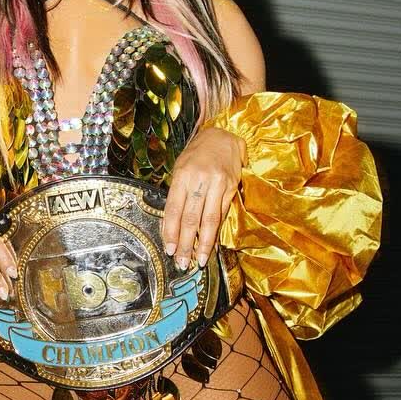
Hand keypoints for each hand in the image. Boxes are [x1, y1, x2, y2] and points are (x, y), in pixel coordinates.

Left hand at [162, 127, 244, 269]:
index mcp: (182, 176)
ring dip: (203, 243)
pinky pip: (222, 214)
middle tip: (182, 263)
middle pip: (190, 219)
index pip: (173, 210)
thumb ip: (177, 195)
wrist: (223, 135)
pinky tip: (212, 244)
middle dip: (186, 244)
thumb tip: (171, 226)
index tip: (169, 250)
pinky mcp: (231, 187)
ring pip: (209, 220)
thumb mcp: (180, 169)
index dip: (170, 232)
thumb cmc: (197, 154)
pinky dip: (216, 231)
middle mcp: (199, 180)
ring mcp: (217, 184)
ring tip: (200, 260)